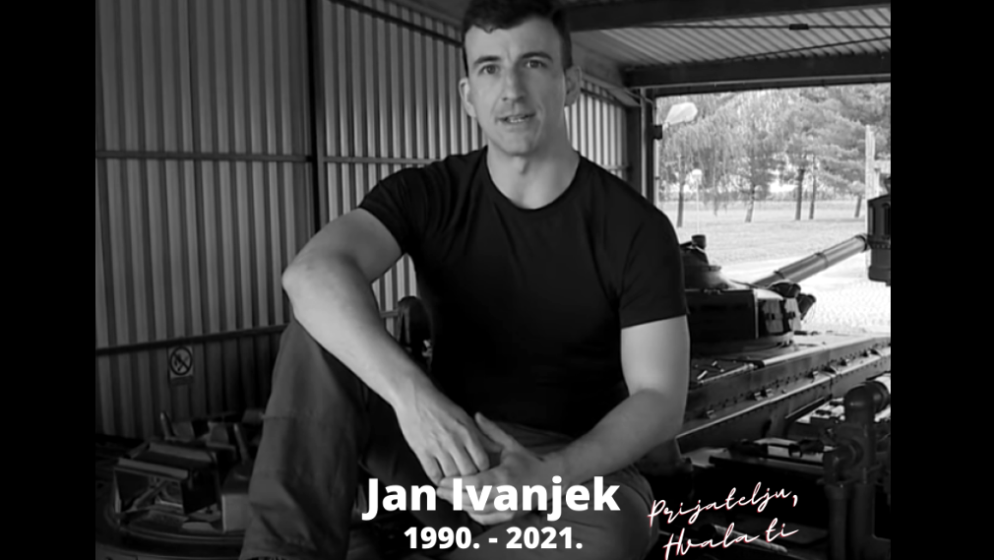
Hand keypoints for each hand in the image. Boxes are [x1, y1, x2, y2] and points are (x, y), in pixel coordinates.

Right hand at [394, 387, 496, 484]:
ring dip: (455, 484)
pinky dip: (438, 481)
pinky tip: (441, 482)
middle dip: (472, 482)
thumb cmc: (441, 406)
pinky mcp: (421, 451)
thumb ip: (480, 435)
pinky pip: (432, 473)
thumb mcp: (464, 417)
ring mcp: (437, 447)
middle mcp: (454, 441)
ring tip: (458, 487)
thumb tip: (496, 449)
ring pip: (451, 476)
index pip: (482, 461)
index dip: (484, 472)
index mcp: (467, 432)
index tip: (484, 477)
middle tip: (473, 488)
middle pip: (469, 472)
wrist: (414, 397)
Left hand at [437, 413, 559, 525]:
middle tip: (438, 490)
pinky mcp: (509, 516)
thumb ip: (491, 431)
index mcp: (504, 476)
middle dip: (452, 496)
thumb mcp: (510, 444)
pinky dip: (472, 513)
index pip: (475, 484)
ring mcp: (508, 507)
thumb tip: (476, 415)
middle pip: (472, 499)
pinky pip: (486, 518)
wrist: (549, 479)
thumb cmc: (528, 460)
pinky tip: (462, 506)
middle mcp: (506, 494)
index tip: (442, 481)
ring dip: (459, 505)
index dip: (456, 484)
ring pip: (477, 510)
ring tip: (446, 497)